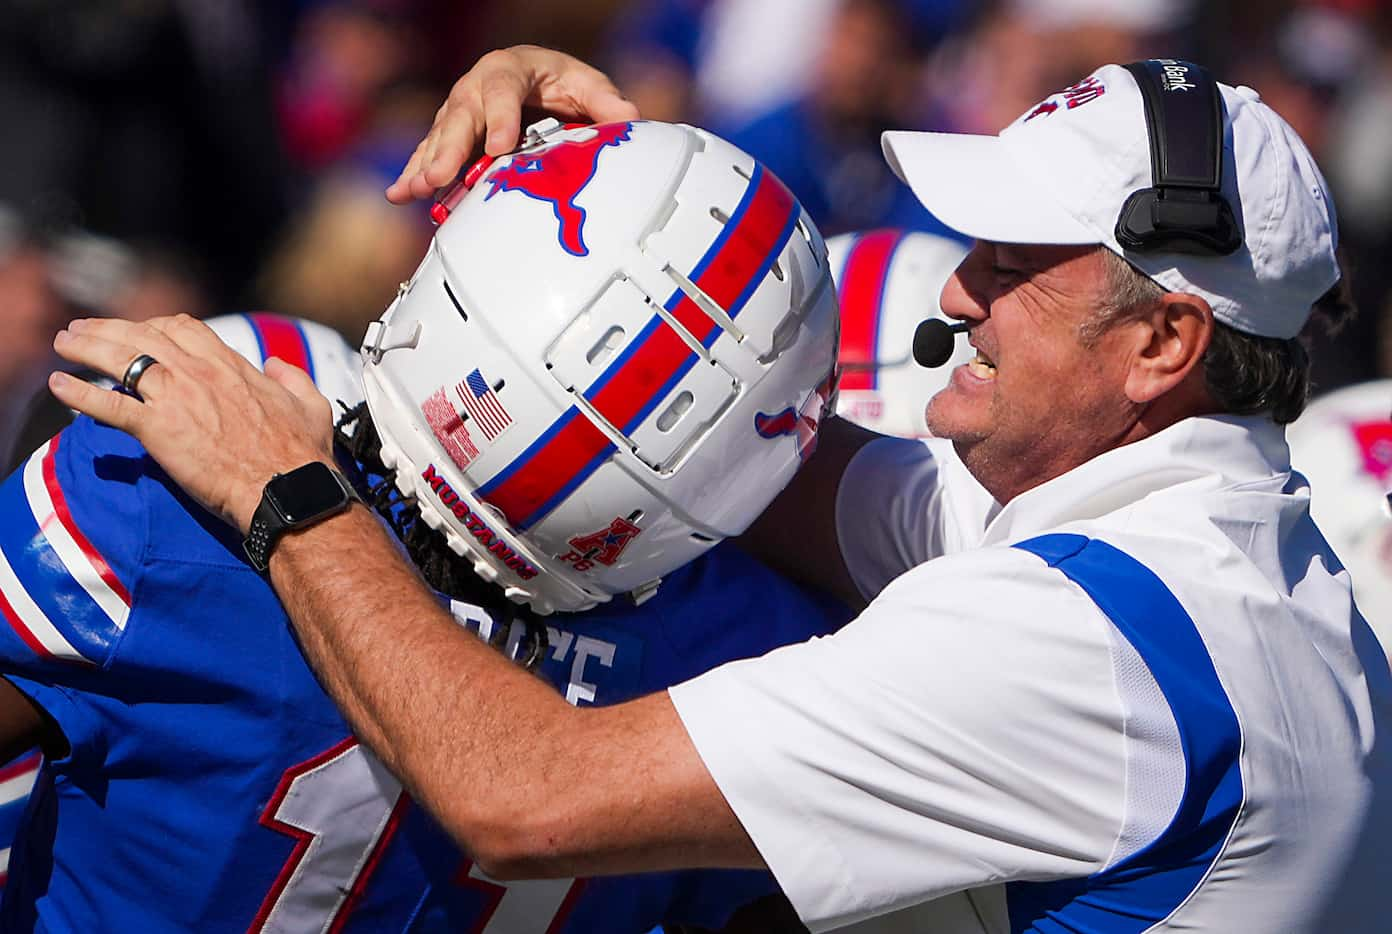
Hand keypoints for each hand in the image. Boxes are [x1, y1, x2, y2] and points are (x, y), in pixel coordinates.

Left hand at [49, 315, 335, 533]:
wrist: (286, 488)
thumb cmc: (302, 454)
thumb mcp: (310, 404)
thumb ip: (293, 377)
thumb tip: (277, 364)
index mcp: (232, 365)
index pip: (184, 328)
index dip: (156, 326)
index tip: (141, 332)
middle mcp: (200, 372)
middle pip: (143, 334)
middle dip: (109, 328)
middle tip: (85, 330)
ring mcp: (177, 397)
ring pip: (120, 358)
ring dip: (86, 347)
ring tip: (64, 345)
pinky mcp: (158, 429)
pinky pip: (109, 403)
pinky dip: (79, 394)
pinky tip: (58, 386)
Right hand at [386, 45, 638, 204]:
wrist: (532, 76)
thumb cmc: (558, 81)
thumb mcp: (585, 85)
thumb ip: (605, 102)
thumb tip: (631, 120)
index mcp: (509, 69)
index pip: (502, 91)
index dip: (500, 118)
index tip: (500, 147)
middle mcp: (476, 87)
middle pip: (460, 116)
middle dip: (450, 148)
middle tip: (441, 177)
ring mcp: (459, 111)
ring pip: (439, 137)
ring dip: (424, 165)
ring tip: (411, 191)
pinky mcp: (450, 134)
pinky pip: (429, 152)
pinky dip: (413, 173)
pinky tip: (398, 194)